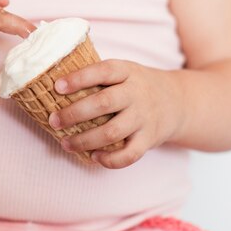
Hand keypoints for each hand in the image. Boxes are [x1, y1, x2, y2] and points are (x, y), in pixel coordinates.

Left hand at [49, 60, 184, 168]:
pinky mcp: (150, 139)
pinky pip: (130, 155)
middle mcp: (137, 93)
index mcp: (127, 72)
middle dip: (74, 114)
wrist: (177, 101)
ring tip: (65, 143)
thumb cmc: (136, 86)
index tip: (57, 87)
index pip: (102, 71)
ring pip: (112, 132)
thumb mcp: (124, 71)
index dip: (79, 78)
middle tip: (53, 120)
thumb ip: (99, 76)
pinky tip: (93, 157)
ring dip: (85, 140)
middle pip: (103, 104)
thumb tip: (55, 83)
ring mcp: (144, 117)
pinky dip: (110, 160)